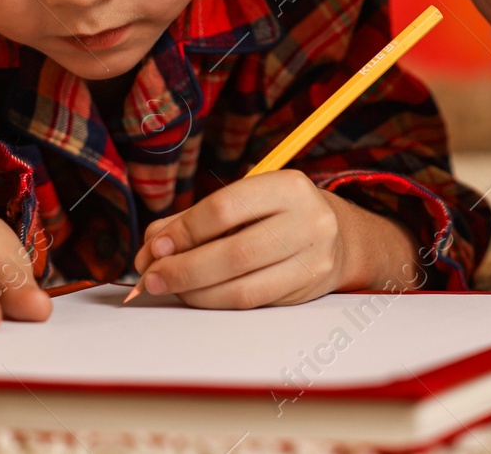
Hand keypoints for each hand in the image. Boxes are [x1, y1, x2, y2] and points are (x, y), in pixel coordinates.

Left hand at [132, 170, 417, 308]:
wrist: (339, 238)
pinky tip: (195, 295)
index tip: (154, 246)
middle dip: (183, 268)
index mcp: (288, 187)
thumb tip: (152, 246)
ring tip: (166, 287)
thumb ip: (195, 219)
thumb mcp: (245, 201)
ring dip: (194, 291)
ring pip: (242, 287)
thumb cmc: (278, 215)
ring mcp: (312, 260)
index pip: (225, 209)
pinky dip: (214, 302)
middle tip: (150, 277)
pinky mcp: (306, 291)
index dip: (183, 231)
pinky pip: (251, 304)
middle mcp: (308, 221)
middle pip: (234, 253)